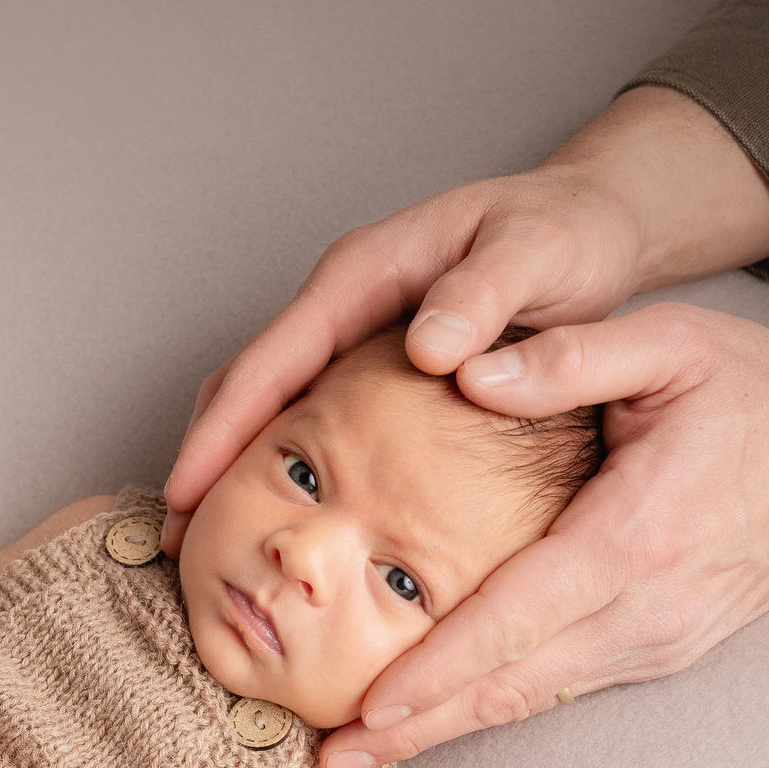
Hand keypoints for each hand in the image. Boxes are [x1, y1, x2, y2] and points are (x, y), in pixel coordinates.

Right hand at [162, 85, 768, 551]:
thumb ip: (485, 295)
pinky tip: (284, 514)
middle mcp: (342, 300)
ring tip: (206, 542)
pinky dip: (280, 462)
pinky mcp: (369, 361)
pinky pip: (306, 412)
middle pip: (248, 382)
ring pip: (268, 400)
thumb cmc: (565, 234)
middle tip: (178, 541)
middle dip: (205, 458)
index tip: (189, 492)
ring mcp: (351, 331)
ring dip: (232, 465)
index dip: (225, 429)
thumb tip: (429, 349)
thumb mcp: (537, 255)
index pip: (273, 357)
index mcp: (365, 272)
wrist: (591, 225)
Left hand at [317, 303, 768, 767]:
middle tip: (333, 756)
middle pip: (511, 685)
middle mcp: (641, 608)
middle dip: (419, 726)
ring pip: (533, 699)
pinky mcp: (659, 650)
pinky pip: (562, 686)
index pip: (514, 616)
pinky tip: (439, 717)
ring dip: (448, 728)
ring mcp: (654, 640)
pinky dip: (495, 707)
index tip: (369, 704)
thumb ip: (570, 355)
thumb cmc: (758, 394)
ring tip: (364, 749)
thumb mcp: (674, 340)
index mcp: (632, 535)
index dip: (437, 669)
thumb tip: (468, 370)